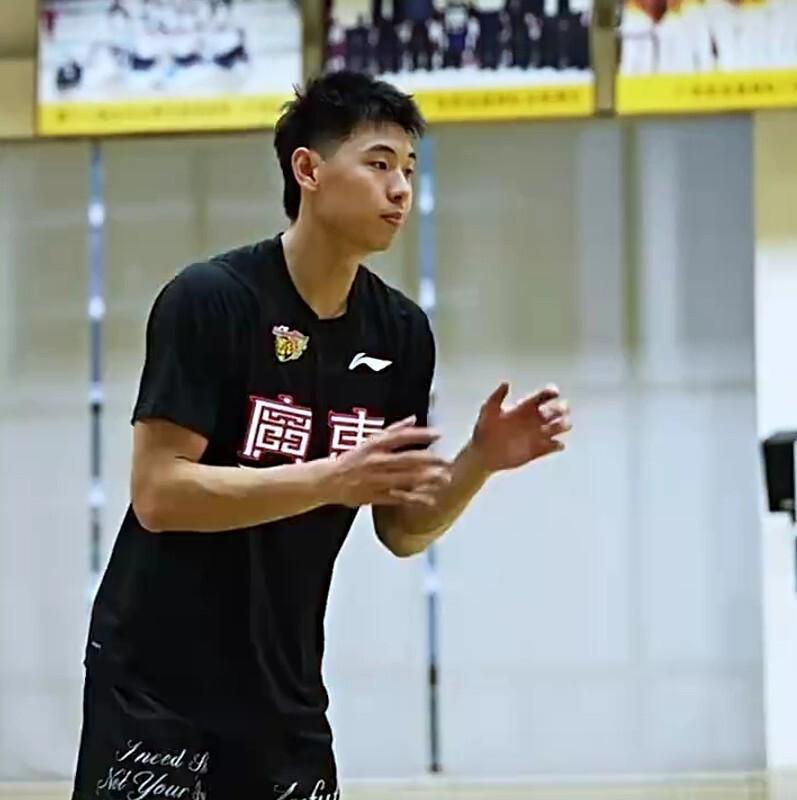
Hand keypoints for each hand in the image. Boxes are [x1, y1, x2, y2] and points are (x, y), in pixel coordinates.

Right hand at [328, 416, 452, 507]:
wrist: (328, 480)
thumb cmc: (352, 458)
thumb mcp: (370, 440)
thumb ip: (393, 430)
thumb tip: (413, 419)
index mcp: (375, 445)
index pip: (401, 437)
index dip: (421, 435)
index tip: (438, 434)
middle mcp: (376, 461)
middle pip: (407, 459)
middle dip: (430, 460)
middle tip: (447, 461)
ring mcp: (376, 479)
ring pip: (405, 479)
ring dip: (426, 479)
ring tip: (444, 479)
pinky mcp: (375, 496)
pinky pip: (398, 497)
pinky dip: (414, 499)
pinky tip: (429, 500)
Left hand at [470, 382, 571, 472]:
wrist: (483, 454)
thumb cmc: (483, 430)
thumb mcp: (488, 411)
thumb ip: (497, 397)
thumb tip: (505, 383)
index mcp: (524, 408)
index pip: (542, 396)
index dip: (551, 392)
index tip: (555, 393)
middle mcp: (533, 420)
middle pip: (555, 410)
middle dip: (561, 408)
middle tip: (561, 410)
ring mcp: (537, 435)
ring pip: (559, 427)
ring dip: (564, 425)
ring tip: (561, 426)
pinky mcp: (538, 451)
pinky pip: (554, 446)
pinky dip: (557, 445)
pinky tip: (555, 445)